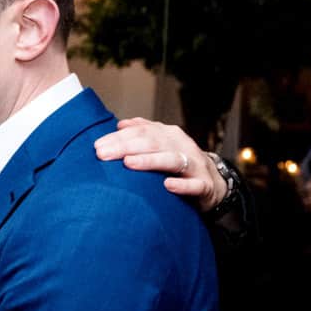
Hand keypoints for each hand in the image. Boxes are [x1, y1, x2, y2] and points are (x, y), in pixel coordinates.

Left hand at [95, 118, 227, 210]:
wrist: (214, 183)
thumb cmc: (181, 165)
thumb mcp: (163, 146)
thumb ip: (144, 134)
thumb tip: (120, 125)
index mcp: (169, 135)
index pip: (142, 131)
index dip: (119, 137)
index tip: (97, 146)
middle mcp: (181, 146)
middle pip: (152, 143)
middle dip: (126, 147)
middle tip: (102, 154)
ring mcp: (194, 164)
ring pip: (171, 160)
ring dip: (150, 161)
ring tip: (129, 162)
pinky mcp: (203, 185)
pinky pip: (193, 185)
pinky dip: (181, 185)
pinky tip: (167, 186)